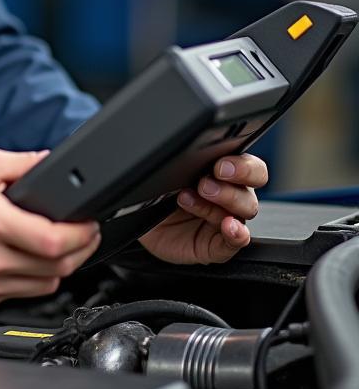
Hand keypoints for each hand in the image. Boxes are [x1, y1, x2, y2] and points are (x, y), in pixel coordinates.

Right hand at [0, 148, 100, 308]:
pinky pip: (23, 294)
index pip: (54, 241)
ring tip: (59, 244)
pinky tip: (29, 257)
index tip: (89, 224)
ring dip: (61, 266)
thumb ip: (22, 163)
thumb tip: (52, 163)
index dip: (82, 234)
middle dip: (80, 249)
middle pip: (57, 268)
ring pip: (46, 285)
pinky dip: (35, 277)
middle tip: (83, 233)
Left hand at [139, 154, 267, 264]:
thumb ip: (177, 157)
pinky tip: (229, 226)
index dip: (242, 166)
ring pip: (243, 213)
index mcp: (222, 173)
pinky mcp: (217, 245)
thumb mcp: (163, 168)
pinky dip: (235, 235)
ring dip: (221, 204)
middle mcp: (229, 196)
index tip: (220, 165)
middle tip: (204, 183)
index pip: (250, 167)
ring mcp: (225, 221)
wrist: (139, 220)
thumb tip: (172, 143)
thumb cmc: (154, 190)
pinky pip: (235, 242)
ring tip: (188, 198)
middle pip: (249, 190)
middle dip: (231, 185)